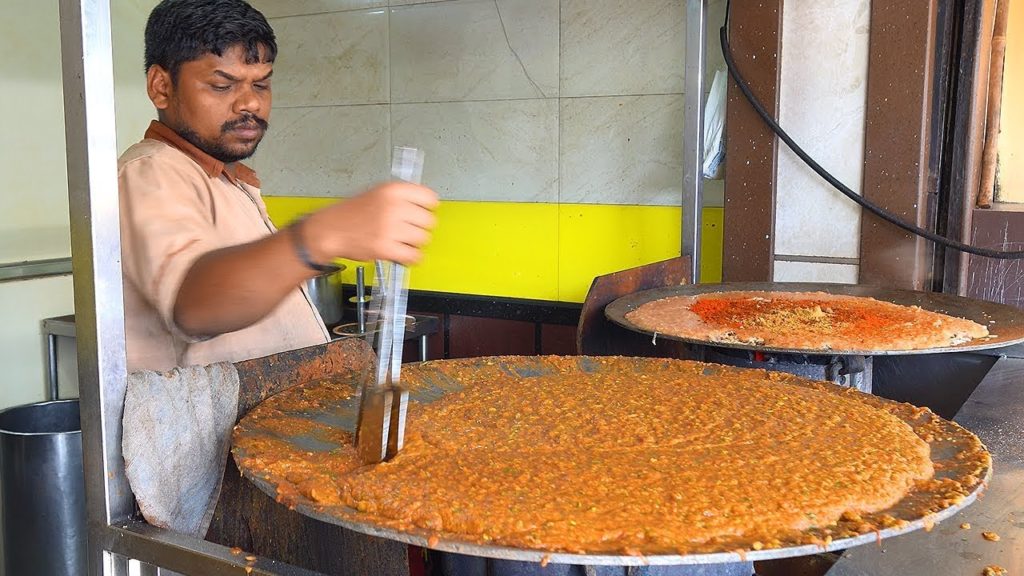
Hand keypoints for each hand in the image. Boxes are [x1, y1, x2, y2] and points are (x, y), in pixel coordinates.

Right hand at [302, 182, 438, 264]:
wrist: (330, 230)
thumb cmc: (352, 213)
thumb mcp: (378, 193)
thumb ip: (402, 198)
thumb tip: (426, 205)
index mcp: (393, 190)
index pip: (429, 198)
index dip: (426, 208)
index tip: (420, 213)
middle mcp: (393, 207)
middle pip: (429, 221)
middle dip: (420, 227)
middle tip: (407, 230)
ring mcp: (390, 228)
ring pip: (423, 239)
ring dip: (414, 243)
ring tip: (400, 241)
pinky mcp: (386, 248)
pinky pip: (414, 256)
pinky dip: (410, 258)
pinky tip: (400, 253)